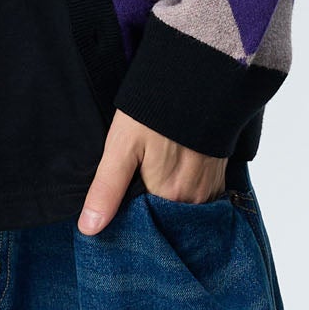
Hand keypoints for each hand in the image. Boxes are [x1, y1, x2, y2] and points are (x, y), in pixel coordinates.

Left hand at [77, 109, 227, 234]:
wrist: (197, 80)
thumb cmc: (155, 112)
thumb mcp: (122, 146)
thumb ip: (107, 189)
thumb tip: (89, 229)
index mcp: (168, 198)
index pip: (147, 224)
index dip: (132, 220)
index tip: (120, 211)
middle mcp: (193, 201)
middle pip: (166, 218)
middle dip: (151, 213)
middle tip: (136, 187)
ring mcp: (210, 189)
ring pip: (184, 209)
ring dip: (169, 202)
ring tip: (154, 181)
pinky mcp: (219, 176)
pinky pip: (202, 198)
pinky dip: (187, 192)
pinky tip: (175, 174)